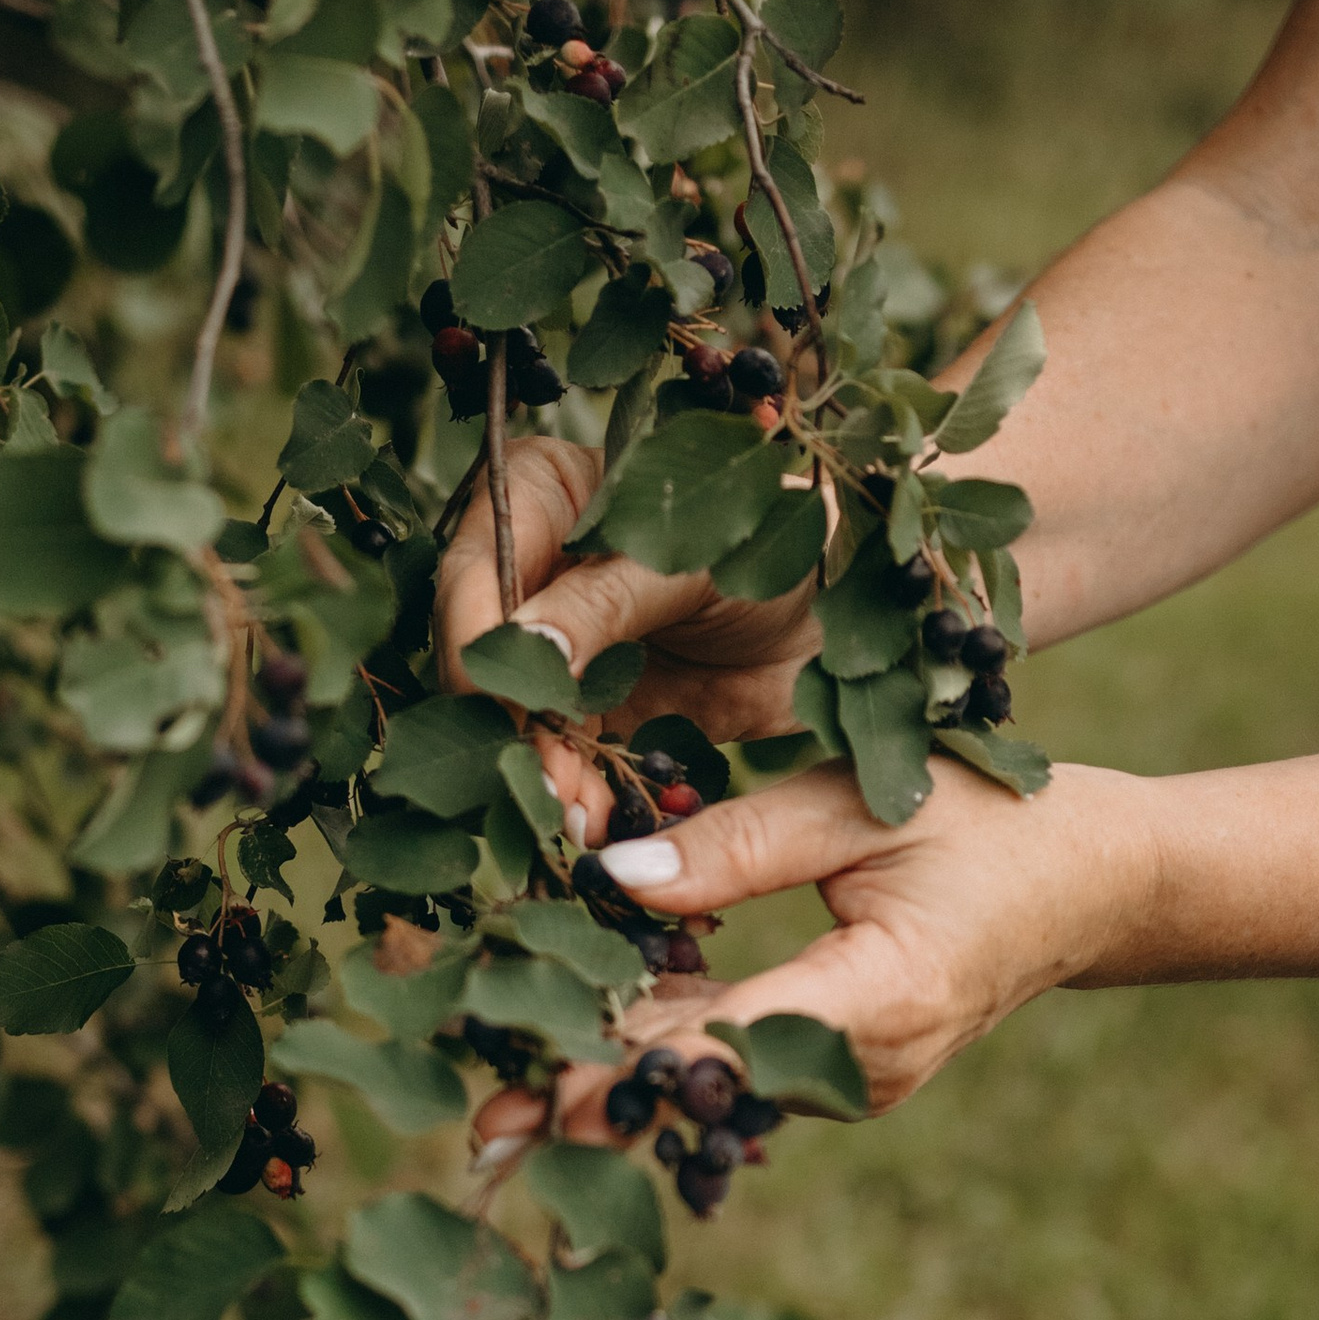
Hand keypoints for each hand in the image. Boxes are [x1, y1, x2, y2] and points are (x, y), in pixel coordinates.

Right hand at [435, 439, 821, 835]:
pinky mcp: (597, 708)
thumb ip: (601, 603)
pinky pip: (569, 757)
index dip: (475, 639)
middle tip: (541, 781)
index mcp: (544, 494)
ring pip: (519, 717)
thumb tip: (517, 649)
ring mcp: (563, 646)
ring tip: (577, 820)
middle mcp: (537, 569)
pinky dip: (579, 795)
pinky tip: (596, 825)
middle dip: (510, 724)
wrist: (843, 612)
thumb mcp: (688, 564)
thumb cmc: (775, 545)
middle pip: (485, 654)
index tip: (495, 702)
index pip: (476, 570)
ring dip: (542, 773)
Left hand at [470, 756, 1159, 1158]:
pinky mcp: (835, 1070)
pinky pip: (735, 1065)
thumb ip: (738, 845)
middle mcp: (861, 1067)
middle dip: (587, 1107)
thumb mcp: (862, 806)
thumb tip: (613, 877)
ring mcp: (850, 1080)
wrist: (1093, 884)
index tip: (537, 1097)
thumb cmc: (990, 823)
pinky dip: (656, 1062)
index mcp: (879, 1000)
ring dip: (608, 1092)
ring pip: (709, 1086)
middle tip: (478, 1137)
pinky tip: (566, 1065)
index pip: (728, 1046)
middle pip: (701, 1088)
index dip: (625, 1072)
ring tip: (493, 1125)